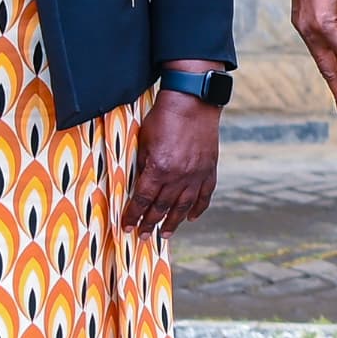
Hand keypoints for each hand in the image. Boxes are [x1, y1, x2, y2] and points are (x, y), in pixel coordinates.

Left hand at [125, 76, 221, 237]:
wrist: (192, 101)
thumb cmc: (163, 117)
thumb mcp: (143, 140)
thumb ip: (142, 164)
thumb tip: (139, 184)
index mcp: (159, 168)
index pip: (143, 199)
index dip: (133, 215)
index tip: (127, 226)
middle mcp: (179, 176)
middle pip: (162, 207)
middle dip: (150, 223)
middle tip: (143, 236)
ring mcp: (196, 174)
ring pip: (183, 206)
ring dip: (173, 222)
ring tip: (165, 234)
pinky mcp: (209, 169)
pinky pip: (204, 195)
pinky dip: (198, 209)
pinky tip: (191, 218)